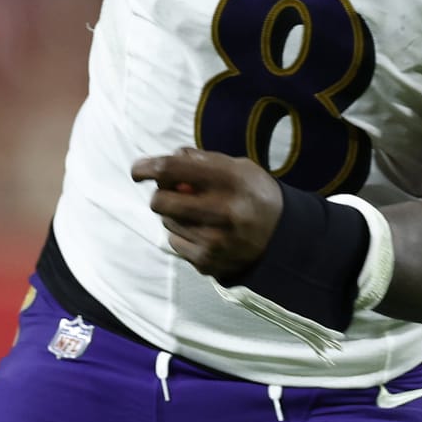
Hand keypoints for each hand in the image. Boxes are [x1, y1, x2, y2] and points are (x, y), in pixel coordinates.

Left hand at [129, 147, 283, 280]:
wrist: (283, 239)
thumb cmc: (255, 194)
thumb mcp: (238, 167)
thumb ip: (202, 161)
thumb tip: (168, 159)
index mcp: (230, 180)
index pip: (173, 170)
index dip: (148, 167)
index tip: (138, 170)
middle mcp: (222, 211)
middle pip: (161, 200)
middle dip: (160, 193)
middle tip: (171, 191)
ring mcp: (213, 240)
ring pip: (166, 221)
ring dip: (173, 213)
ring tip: (196, 212)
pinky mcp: (207, 262)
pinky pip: (174, 242)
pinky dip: (181, 234)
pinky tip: (202, 230)